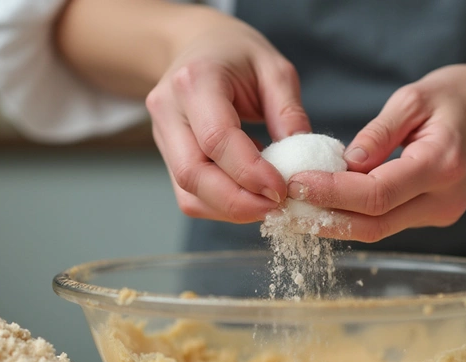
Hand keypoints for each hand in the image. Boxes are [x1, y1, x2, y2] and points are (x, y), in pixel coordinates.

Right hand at [146, 7, 310, 222]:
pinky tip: (249, 198)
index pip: (217, 138)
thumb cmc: (238, 56)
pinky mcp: (167, 157)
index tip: (282, 189)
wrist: (197, 48)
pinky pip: (189, 196)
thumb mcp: (274, 69)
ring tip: (267, 206)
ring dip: (230, 210)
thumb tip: (303, 161)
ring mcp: (162, 136)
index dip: (250, 172)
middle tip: (277, 208)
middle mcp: (169, 110)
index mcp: (195, 81)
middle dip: (238, 202)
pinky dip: (221, 207)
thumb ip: (288, 112)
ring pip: (188, 193)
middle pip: (193, 173)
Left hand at [287, 64, 465, 241]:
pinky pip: (385, 222)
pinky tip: (324, 207)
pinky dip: (352, 217)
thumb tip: (344, 164)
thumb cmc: (459, 97)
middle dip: (325, 217)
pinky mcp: (430, 216)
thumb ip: (378, 134)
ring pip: (377, 230)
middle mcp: (443, 200)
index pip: (377, 194)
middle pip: (373, 224)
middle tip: (284, 207)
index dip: (332, 193)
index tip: (295, 183)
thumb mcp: (415, 98)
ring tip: (295, 209)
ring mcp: (439, 214)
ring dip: (334, 222)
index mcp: (442, 165)